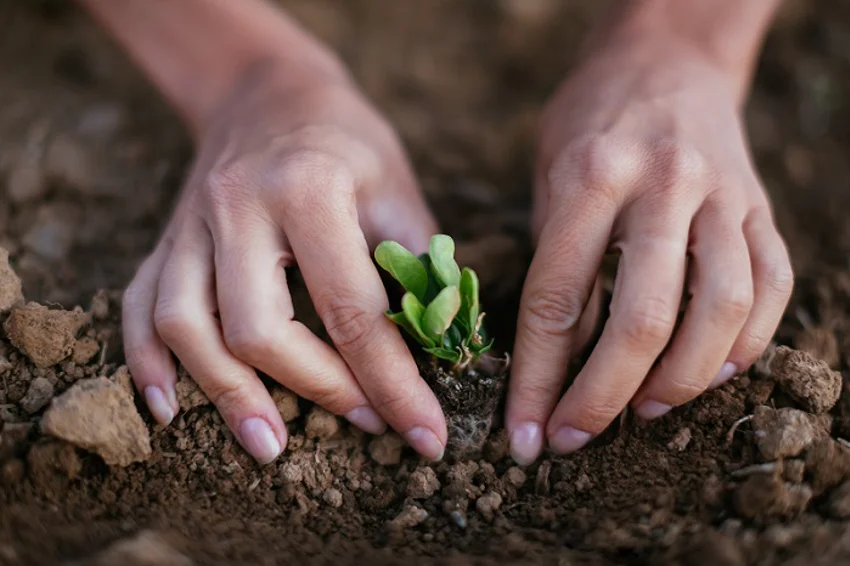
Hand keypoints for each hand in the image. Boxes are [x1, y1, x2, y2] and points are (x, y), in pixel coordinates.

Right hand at [122, 64, 446, 463]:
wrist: (267, 90)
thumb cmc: (346, 141)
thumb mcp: (397, 188)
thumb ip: (415, 267)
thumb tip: (439, 350)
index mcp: (308, 188)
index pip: (350, 309)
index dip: (392, 382)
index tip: (424, 433)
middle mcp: (237, 206)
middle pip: (257, 328)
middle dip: (317, 390)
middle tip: (365, 422)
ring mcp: (189, 223)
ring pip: (186, 324)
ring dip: (227, 395)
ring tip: (270, 444)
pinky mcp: (165, 238)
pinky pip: (138, 304)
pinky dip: (147, 362)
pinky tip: (170, 409)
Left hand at [507, 38, 792, 463]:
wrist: (667, 61)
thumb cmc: (591, 126)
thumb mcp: (550, 182)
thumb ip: (561, 266)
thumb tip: (561, 369)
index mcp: (591, 176)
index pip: (557, 300)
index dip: (536, 380)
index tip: (523, 436)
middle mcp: (662, 185)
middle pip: (642, 319)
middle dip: (601, 398)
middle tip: (573, 438)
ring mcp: (722, 196)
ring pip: (720, 311)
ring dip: (680, 380)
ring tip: (644, 410)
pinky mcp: (761, 208)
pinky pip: (770, 288)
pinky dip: (746, 343)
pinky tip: (712, 370)